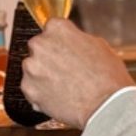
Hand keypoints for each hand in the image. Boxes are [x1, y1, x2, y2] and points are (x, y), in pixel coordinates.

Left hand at [20, 18, 135, 128]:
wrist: (106, 107)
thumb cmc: (107, 77)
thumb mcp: (98, 46)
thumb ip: (77, 39)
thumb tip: (71, 42)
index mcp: (58, 28)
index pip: (52, 28)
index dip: (60, 41)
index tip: (65, 50)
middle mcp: (40, 44)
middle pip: (38, 48)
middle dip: (49, 58)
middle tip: (66, 71)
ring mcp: (32, 67)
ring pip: (33, 69)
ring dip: (43, 76)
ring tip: (64, 87)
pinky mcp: (28, 89)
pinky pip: (31, 89)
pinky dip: (41, 94)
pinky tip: (59, 97)